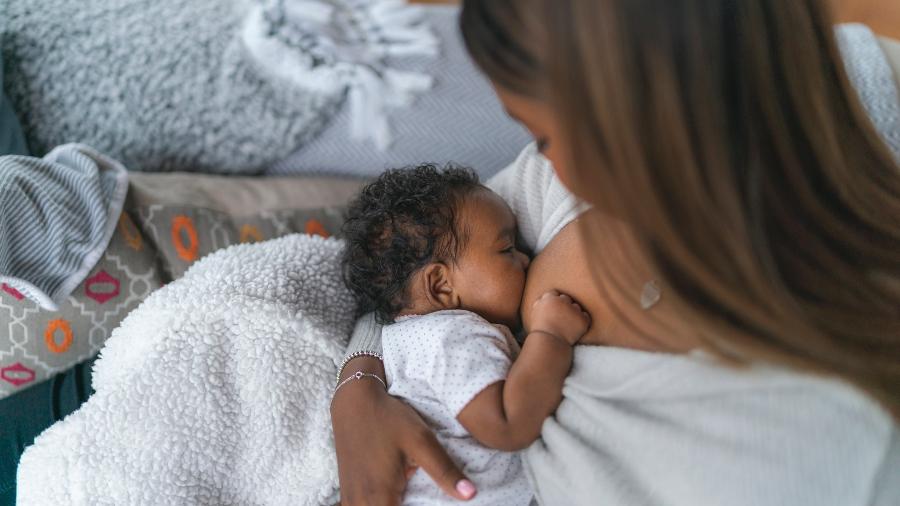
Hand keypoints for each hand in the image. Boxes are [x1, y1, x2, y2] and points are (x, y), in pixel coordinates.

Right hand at [331, 358, 476, 504]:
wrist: (354, 400)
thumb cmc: (389, 418)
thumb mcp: (421, 441)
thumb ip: (445, 471)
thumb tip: (470, 494)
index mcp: (379, 496)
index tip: (429, 503)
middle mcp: (359, 502)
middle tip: (422, 499)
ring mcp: (350, 498)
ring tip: (410, 498)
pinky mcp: (347, 491)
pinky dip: (379, 505)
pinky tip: (393, 498)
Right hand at [529, 290, 590, 344]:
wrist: (549, 345)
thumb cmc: (540, 332)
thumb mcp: (535, 313)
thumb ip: (541, 303)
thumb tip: (546, 297)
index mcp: (549, 298)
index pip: (554, 293)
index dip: (554, 302)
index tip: (552, 311)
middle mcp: (562, 301)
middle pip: (566, 298)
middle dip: (564, 306)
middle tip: (560, 319)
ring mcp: (574, 310)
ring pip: (576, 307)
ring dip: (573, 314)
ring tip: (566, 326)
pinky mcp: (583, 319)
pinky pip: (585, 317)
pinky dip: (581, 322)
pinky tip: (573, 330)